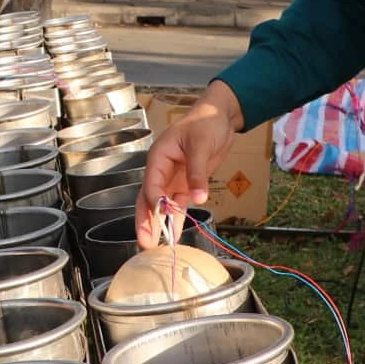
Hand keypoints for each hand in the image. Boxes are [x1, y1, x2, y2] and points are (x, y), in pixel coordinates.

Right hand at [135, 83, 242, 248]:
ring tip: (155, 246)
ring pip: (161, 206)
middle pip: (148, 199)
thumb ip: (197, 173)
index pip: (151, 184)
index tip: (159, 216)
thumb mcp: (201, 145)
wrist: (219, 117)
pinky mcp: (186, 184)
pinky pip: (178, 205)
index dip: (154, 202)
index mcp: (159, 157)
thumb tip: (197, 198)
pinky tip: (175, 235)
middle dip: (146, 221)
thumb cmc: (205, 122)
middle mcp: (162, 170)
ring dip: (159, 225)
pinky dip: (176, 219)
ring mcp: (173, 178)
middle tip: (145, 242)